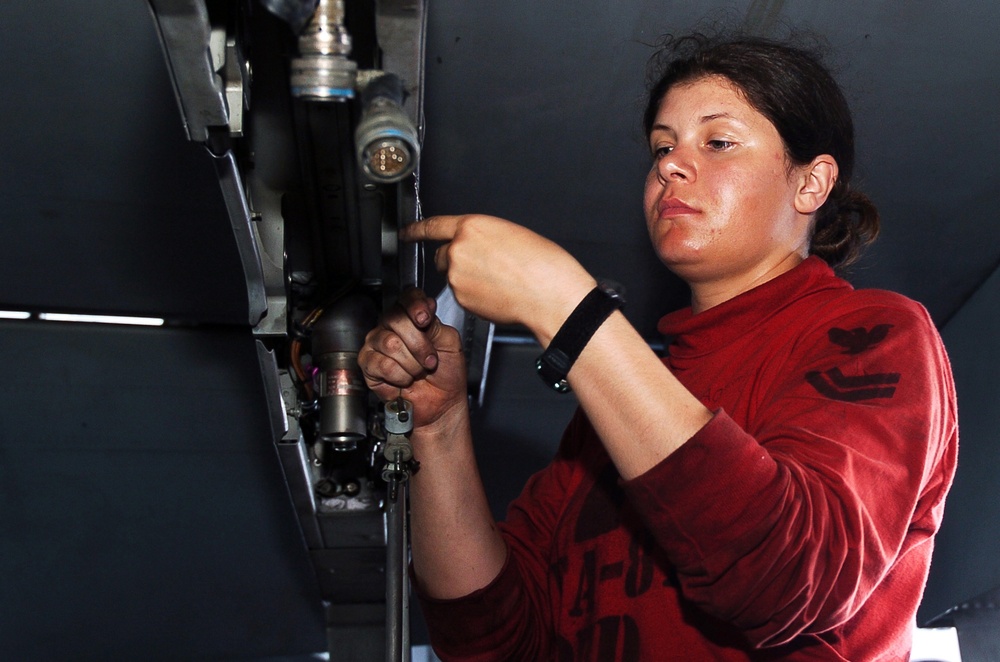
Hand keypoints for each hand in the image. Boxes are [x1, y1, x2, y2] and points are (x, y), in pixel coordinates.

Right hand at [359, 288, 467, 431]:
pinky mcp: (368, 364)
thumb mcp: (450, 342)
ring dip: (412, 363)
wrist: (442, 402)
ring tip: (419, 372)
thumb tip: (423, 309)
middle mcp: (392, 327)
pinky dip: (399, 375)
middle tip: (430, 359)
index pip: (407, 297)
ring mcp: (377, 344)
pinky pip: (381, 364)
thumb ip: (436, 323)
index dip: (415, 306)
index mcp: (412, 317)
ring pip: (390, 343)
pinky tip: (405, 380)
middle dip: (419, 344)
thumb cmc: (447, 373)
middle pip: (396, 319)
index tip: (425, 319)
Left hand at [401, 215, 595, 339]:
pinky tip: (496, 293)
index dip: (416, 229)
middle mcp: (459, 249)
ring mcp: (457, 276)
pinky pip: (462, 295)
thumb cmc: (542, 264)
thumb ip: (484, 236)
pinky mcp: (462, 299)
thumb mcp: (511, 234)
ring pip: (452, 276)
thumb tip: (477, 246)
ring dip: (467, 279)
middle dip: (454, 260)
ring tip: (498, 281)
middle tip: (482, 267)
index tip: (407, 232)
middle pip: (442, 254)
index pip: (433, 225)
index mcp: (472, 226)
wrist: (550, 294)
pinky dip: (474, 295)